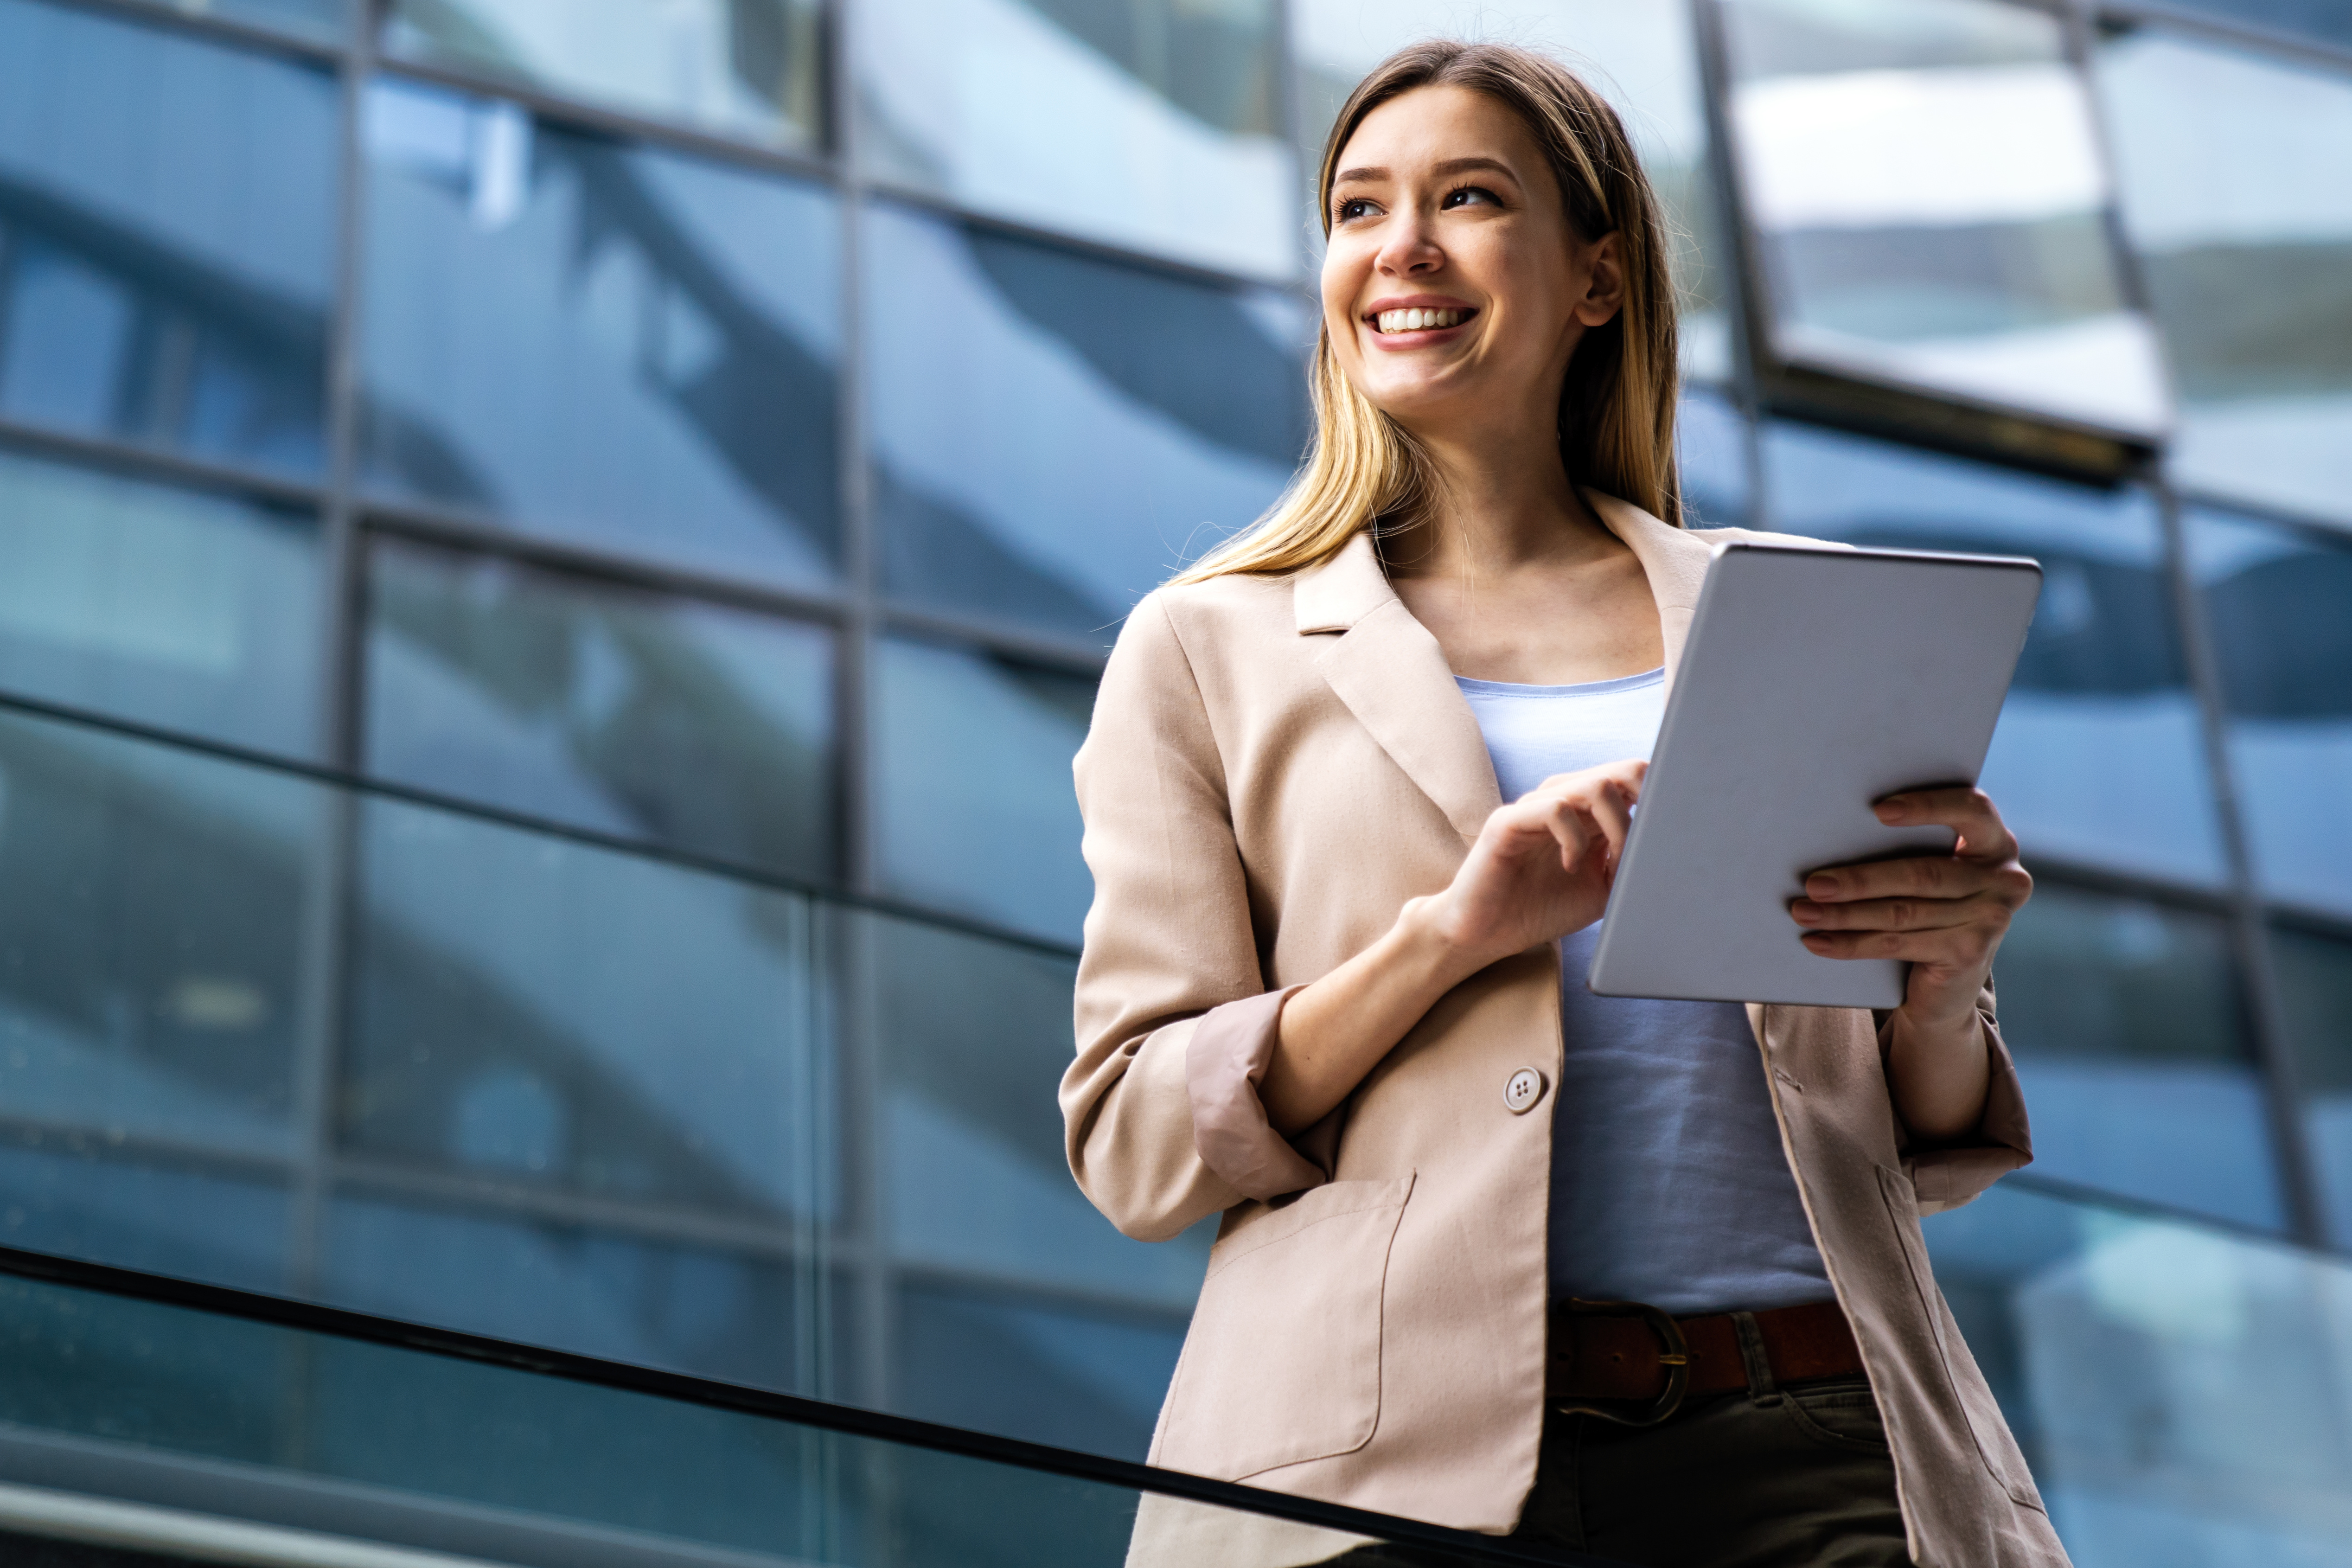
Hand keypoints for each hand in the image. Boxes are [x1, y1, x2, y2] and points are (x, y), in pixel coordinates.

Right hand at [1420, 759, 1647, 974]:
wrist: (1486, 932)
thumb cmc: (1541, 909)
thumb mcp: (1602, 889)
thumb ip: (1630, 864)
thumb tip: (1665, 844)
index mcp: (1589, 812)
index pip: (1635, 780)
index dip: (1661, 798)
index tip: (1669, 833)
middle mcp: (1564, 800)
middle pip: (1624, 772)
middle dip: (1646, 807)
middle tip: (1641, 847)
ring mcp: (1536, 806)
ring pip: (1596, 786)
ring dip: (1616, 827)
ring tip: (1608, 862)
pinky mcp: (1509, 820)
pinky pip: (1557, 809)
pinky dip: (1574, 840)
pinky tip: (1569, 866)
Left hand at [1787, 787, 2032, 1024]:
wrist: (1948, 985)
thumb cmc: (1929, 908)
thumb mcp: (1930, 874)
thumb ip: (1908, 849)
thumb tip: (1831, 835)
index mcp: (1995, 843)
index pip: (1971, 810)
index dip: (1928, 807)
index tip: (1879, 811)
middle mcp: (2003, 879)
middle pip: (1922, 873)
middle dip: (1860, 878)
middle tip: (1813, 883)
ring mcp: (1991, 919)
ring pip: (1902, 912)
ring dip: (1844, 914)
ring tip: (1803, 911)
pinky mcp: (1969, 953)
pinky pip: (1897, 943)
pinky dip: (1851, 943)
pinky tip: (1818, 942)